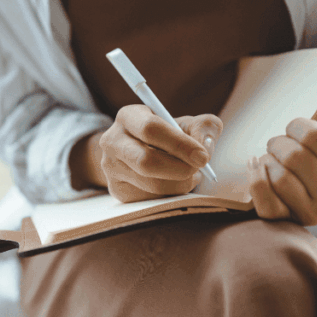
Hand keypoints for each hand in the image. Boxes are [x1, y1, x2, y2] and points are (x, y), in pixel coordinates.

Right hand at [98, 104, 222, 202]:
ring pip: (152, 185)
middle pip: (146, 162)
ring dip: (180, 184)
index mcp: (129, 116)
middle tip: (200, 170)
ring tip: (190, 174)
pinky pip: (151, 200)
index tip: (203, 157)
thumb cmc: (170, 136)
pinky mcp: (118, 190)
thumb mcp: (188, 124)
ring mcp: (111, 168)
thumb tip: (205, 147)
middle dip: (180, 169)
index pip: (151, 129)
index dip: (180, 144)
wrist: (144, 152)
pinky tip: (175, 183)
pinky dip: (172, 195)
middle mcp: (113, 141)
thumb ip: (204, 128)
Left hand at [248, 112, 316, 225]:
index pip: (314, 137)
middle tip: (281, 143)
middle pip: (293, 157)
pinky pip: (265, 202)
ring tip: (274, 157)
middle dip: (280, 142)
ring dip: (268, 159)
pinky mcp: (288, 222)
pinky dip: (256, 179)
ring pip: (279, 178)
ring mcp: (312, 215)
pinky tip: (256, 165)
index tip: (297, 130)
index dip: (298, 126)